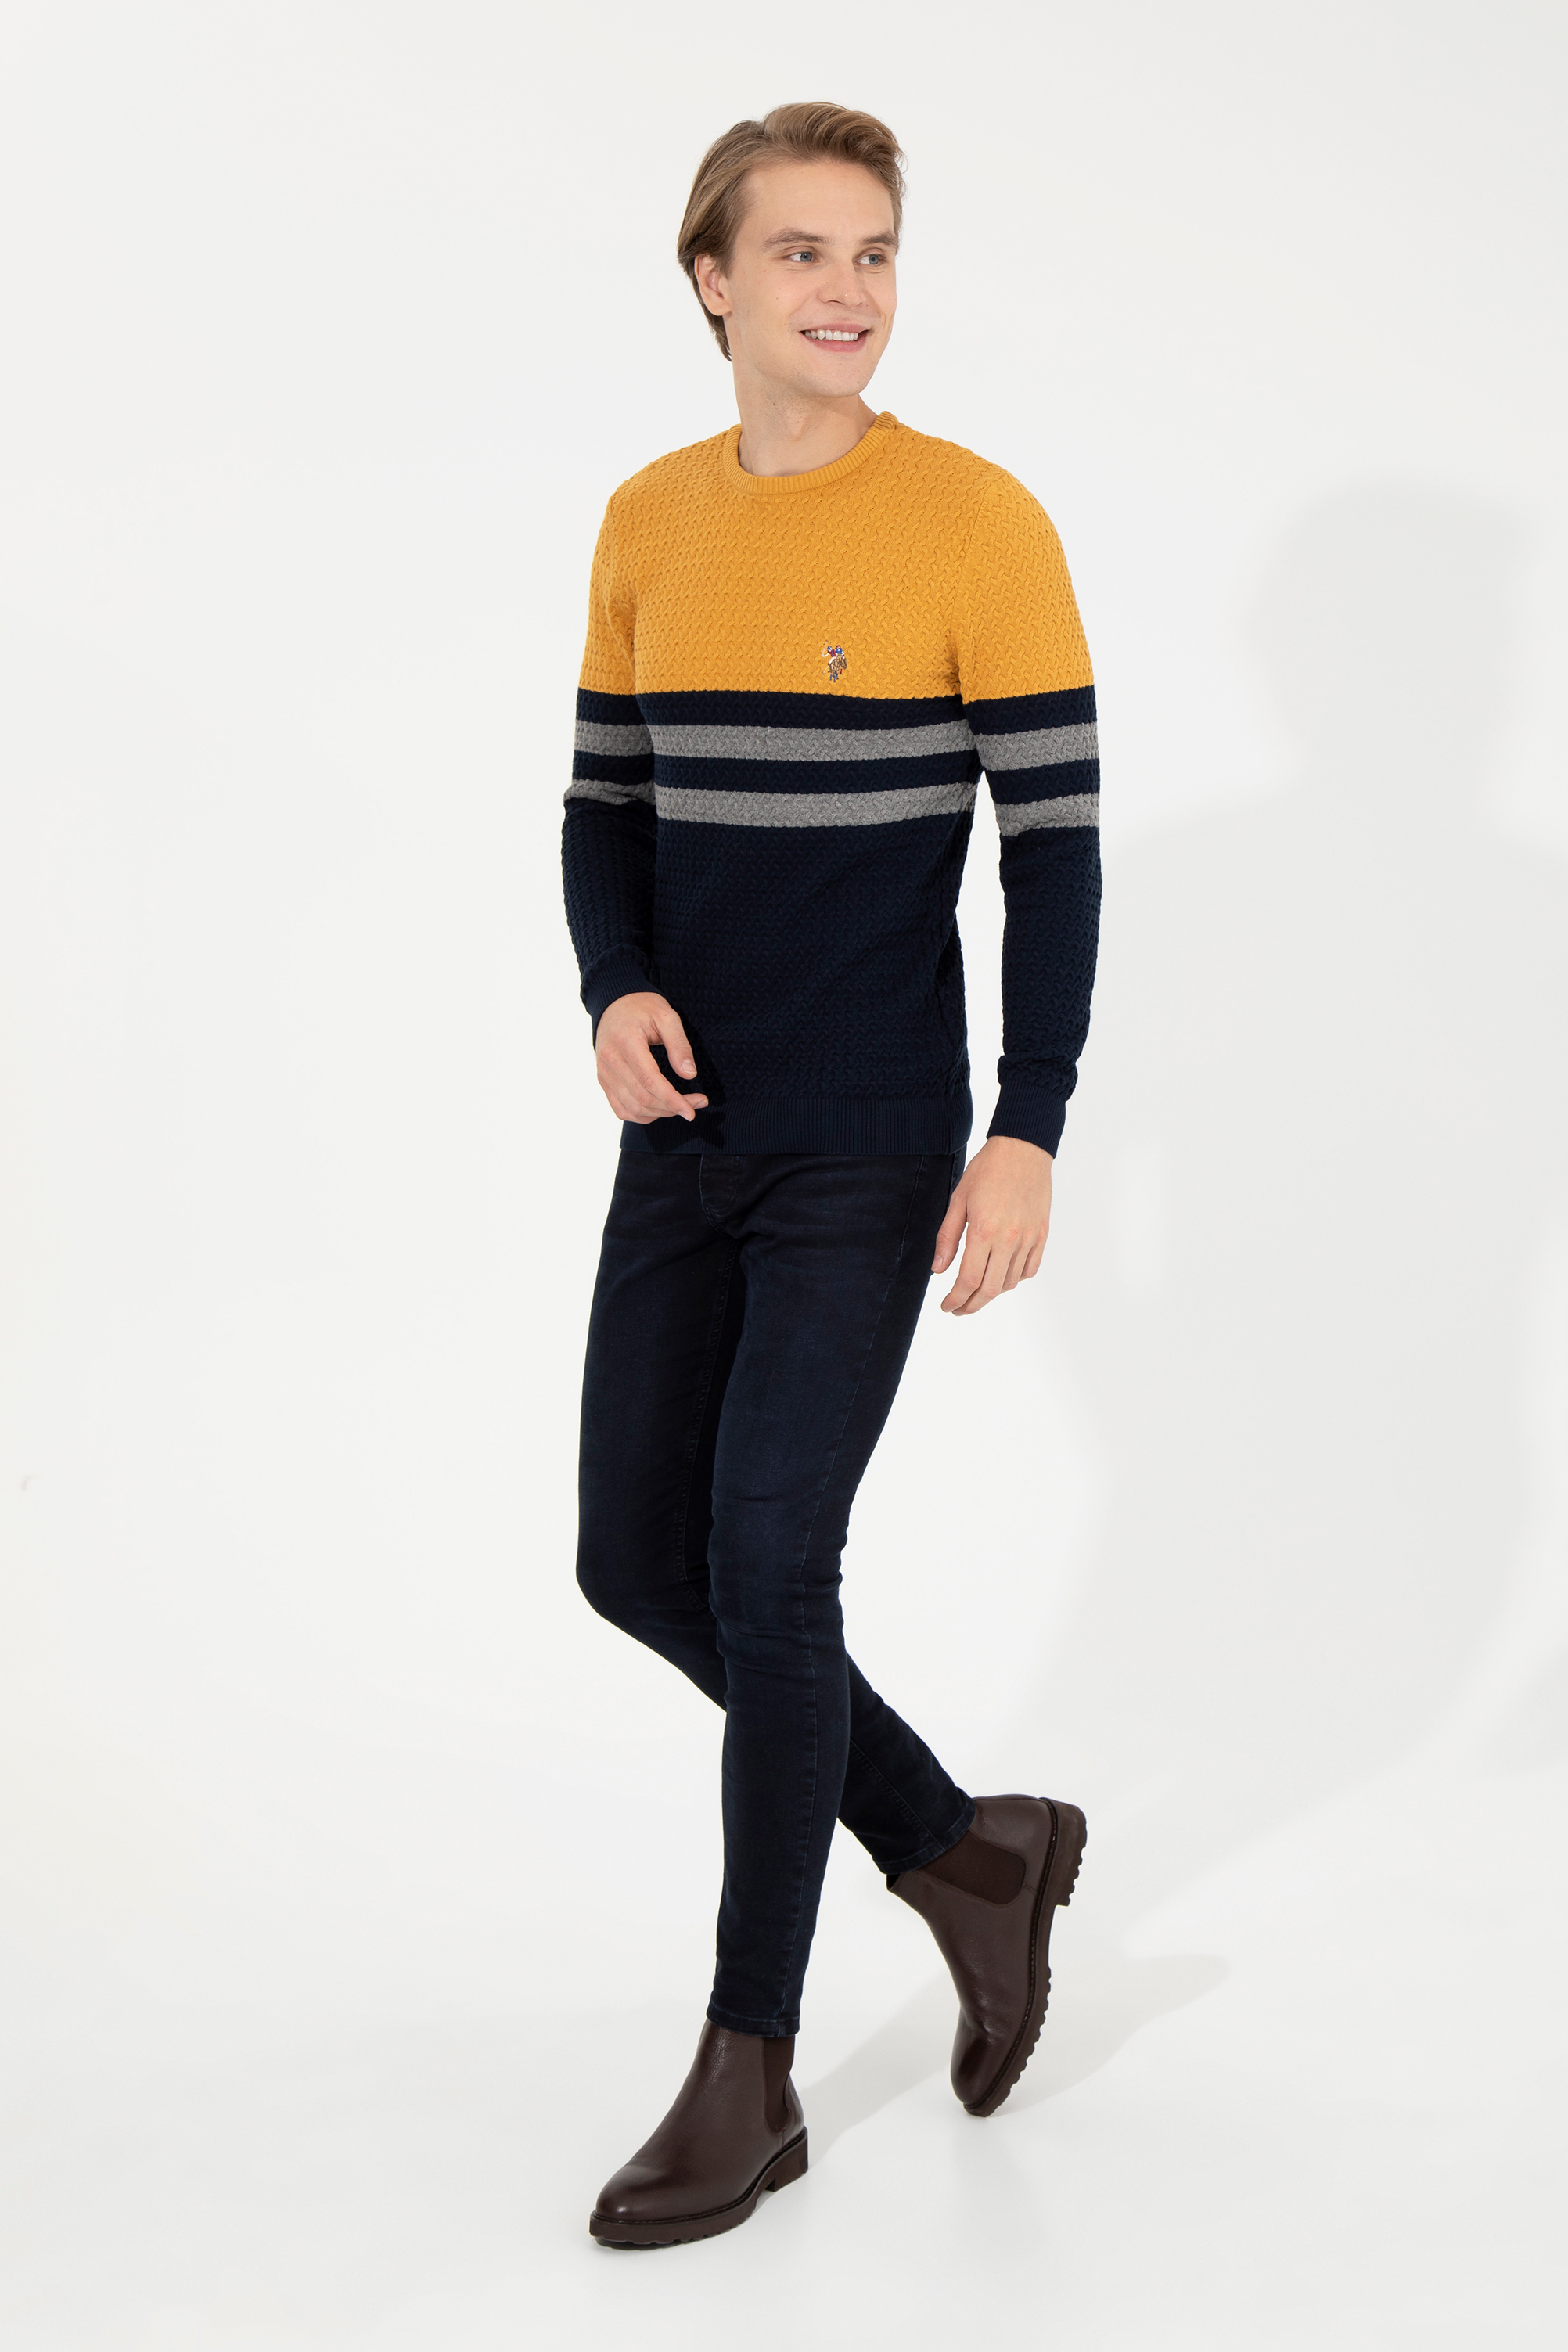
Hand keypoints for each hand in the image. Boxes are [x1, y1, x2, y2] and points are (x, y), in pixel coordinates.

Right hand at [595, 992, 708, 1123]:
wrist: (615, 1003)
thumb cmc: (643, 1007)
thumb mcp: (667, 1017)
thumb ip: (679, 1045)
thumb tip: (690, 1075)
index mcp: (625, 1041)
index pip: (649, 1080)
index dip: (672, 1100)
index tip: (692, 1111)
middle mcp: (610, 1060)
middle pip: (642, 1098)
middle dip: (671, 1108)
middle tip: (697, 1105)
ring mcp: (604, 1072)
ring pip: (632, 1108)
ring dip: (660, 1113)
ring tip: (681, 1106)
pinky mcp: (603, 1080)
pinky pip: (620, 1109)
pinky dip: (642, 1115)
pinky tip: (660, 1109)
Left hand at [932, 1136, 1052, 1315]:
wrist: (1022, 1149)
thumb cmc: (987, 1170)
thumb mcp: (958, 1200)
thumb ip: (947, 1238)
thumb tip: (938, 1269)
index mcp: (984, 1231)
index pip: (968, 1280)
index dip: (955, 1299)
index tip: (946, 1305)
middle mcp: (1009, 1239)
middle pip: (990, 1289)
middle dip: (971, 1305)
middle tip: (958, 1308)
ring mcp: (1029, 1238)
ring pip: (1010, 1283)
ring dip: (991, 1293)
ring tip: (977, 1290)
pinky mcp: (1041, 1234)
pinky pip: (1029, 1270)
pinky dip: (1014, 1279)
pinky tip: (1001, 1275)